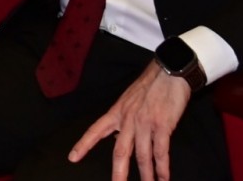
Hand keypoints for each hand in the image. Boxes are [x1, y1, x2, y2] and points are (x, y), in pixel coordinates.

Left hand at [68, 60, 193, 180]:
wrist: (169, 71)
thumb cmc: (151, 85)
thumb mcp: (129, 99)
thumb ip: (123, 118)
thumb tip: (119, 137)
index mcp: (117, 112)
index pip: (96, 130)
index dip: (84, 145)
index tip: (73, 158)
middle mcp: (128, 119)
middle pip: (120, 152)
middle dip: (118, 173)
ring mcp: (145, 123)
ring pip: (142, 156)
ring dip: (146, 175)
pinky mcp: (162, 126)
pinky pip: (160, 152)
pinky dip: (162, 168)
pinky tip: (163, 177)